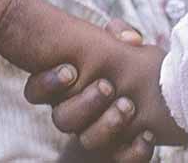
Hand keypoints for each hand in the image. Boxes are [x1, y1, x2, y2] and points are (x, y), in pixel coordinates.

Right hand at [26, 20, 155, 161]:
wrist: (149, 102)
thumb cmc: (126, 68)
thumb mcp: (120, 48)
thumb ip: (119, 36)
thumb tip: (129, 39)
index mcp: (66, 88)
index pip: (37, 90)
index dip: (48, 83)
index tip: (71, 71)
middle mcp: (74, 115)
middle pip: (62, 119)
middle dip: (85, 103)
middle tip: (108, 86)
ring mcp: (93, 136)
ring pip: (88, 141)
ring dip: (108, 125)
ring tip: (129, 106)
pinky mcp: (115, 154)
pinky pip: (119, 160)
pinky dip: (134, 150)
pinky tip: (147, 134)